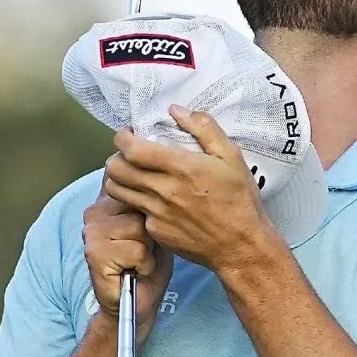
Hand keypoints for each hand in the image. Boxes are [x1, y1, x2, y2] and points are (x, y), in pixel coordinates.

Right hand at [82, 179, 173, 341]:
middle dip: (151, 230)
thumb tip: (162, 180)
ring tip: (140, 260)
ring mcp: (91, 231)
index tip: (149, 229)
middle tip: (143, 248)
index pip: (136, 185)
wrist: (137, 302)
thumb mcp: (155, 223)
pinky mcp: (94, 253)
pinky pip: (136, 250)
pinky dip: (143, 264)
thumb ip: (151, 201)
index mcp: (108, 199)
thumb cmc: (149, 262)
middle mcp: (95, 210)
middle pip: (141, 205)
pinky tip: (134, 271)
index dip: (151, 208)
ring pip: (139, 228)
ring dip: (148, 250)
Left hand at [104, 105, 283, 272]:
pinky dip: (137, 201)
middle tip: (129, 153)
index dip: (122, 138)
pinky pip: (134, 210)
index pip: (131, 149)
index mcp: (181, 168)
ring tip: (134, 173)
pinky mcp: (156, 231)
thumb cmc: (239, 199)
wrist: (241, 246)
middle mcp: (163, 191)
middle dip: (116, 156)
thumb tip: (175, 110)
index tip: (129, 134)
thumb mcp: (231, 156)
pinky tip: (154, 198)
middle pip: (115, 169)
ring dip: (119, 178)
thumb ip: (204, 128)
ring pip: (116, 191)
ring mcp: (156, 214)